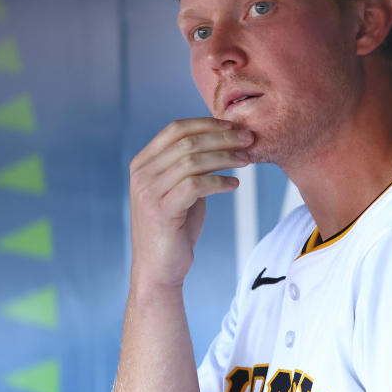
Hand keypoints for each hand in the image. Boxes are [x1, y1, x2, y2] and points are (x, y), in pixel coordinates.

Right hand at [129, 118, 253, 290]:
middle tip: (249, 139)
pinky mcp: (161, 210)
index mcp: (143, 163)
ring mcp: (148, 192)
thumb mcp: (179, 189)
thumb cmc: (175, 227)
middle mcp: (142, 174)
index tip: (235, 126)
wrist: (159, 268)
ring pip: (192, 161)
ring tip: (247, 160)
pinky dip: (219, 182)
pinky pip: (196, 185)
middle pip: (187, 142)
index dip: (207, 123)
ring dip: (225, 157)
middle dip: (223, 137)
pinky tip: (234, 185)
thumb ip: (189, 166)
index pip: (176, 129)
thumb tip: (222, 140)